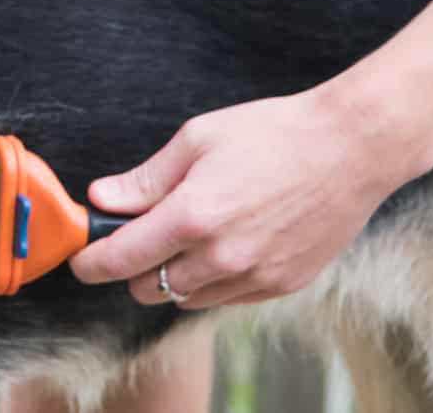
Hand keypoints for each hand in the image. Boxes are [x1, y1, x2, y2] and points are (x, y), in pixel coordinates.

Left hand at [68, 87, 428, 308]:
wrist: (351, 149)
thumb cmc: (272, 134)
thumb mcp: (196, 141)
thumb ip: (145, 179)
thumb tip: (101, 199)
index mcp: (192, 217)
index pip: (121, 259)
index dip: (92, 264)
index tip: (81, 261)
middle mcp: (221, 256)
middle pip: (149, 288)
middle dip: (133, 268)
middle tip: (140, 236)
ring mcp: (254, 276)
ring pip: (187, 298)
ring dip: (174, 277)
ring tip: (188, 236)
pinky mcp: (282, 285)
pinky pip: (227, 298)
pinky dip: (212, 281)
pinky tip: (224, 245)